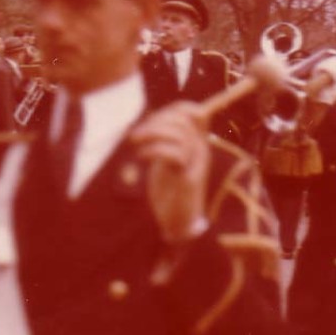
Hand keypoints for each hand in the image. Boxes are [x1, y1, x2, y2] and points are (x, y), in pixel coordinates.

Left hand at [130, 101, 208, 243]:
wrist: (178, 224)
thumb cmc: (168, 192)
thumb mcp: (163, 162)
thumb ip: (162, 143)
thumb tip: (150, 123)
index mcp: (196, 144)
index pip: (192, 112)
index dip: (172, 109)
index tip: (151, 120)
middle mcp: (200, 151)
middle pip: (183, 120)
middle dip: (156, 121)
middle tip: (137, 136)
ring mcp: (197, 165)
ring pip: (180, 134)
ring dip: (152, 133)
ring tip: (135, 142)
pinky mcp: (189, 179)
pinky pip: (175, 154)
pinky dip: (154, 150)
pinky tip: (141, 157)